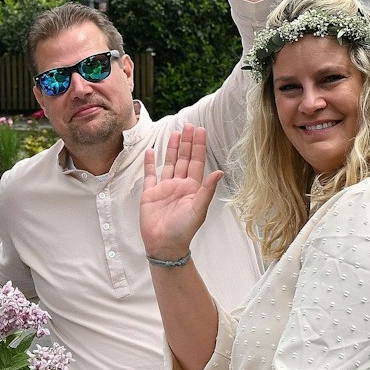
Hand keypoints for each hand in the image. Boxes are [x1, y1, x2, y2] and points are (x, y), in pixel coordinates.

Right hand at [140, 125, 223, 262]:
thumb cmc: (183, 230)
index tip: (200, 130)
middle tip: (189, 125)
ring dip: (172, 148)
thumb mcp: (199, 209)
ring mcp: (164, 188)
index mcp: (192, 188)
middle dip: (187, 142)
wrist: (164, 244)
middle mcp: (179, 185)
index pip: (196, 162)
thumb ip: (207, 190)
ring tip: (175, 133)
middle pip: (183, 159)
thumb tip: (219, 172)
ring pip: (169, 163)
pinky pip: (150, 175)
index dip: (199, 146)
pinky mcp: (150, 194)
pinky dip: (150, 163)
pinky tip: (151, 152)